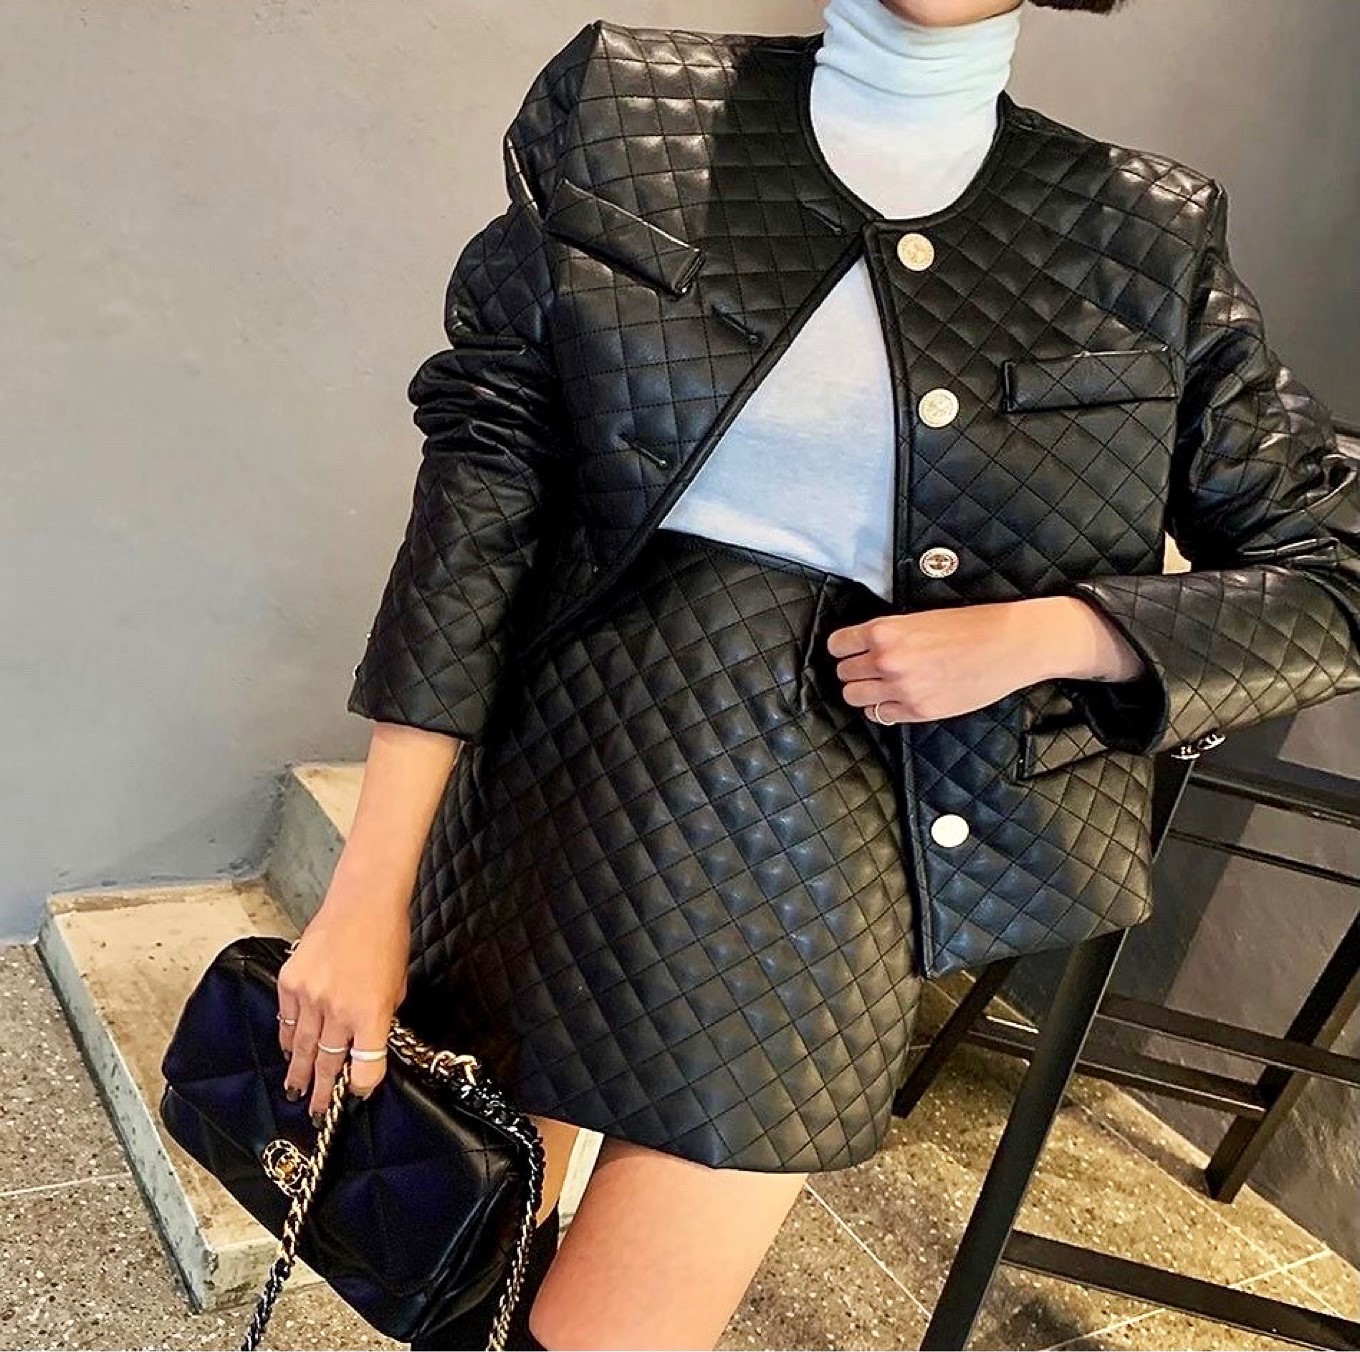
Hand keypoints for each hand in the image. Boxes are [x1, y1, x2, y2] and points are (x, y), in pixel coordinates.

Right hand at [276, 883, 411, 1122]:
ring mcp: (310, 996)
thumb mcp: (398, 986)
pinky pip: (287, 1020)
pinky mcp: (291, 981)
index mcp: (371, 1014)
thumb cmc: (387, 939)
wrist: (362, 902)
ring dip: (299, 1070)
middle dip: (323, 1091)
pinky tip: (290, 1050)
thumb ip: (382, 1018)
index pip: (365, 1067)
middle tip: (316, 1111)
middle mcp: (338, 1010)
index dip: (362, 1085)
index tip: (359, 1092)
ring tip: (295, 1089)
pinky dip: (288, 1037)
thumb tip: (367, 1042)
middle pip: (328, 1063)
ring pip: (302, 1047)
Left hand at [825, 595, 1145, 723]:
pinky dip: (884, 709)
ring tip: (880, 685)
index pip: (838, 645)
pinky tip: (898, 698)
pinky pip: (881, 716)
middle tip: (869, 667)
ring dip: (864, 692)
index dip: (843, 648)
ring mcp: (902, 689)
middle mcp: (887, 661)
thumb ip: (889, 634)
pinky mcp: (919, 711)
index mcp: (885, 631)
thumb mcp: (921, 618)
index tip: (849, 650)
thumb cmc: (971, 625)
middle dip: (854, 670)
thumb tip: (865, 647)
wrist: (1010, 644)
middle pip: (844, 674)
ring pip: (855, 698)